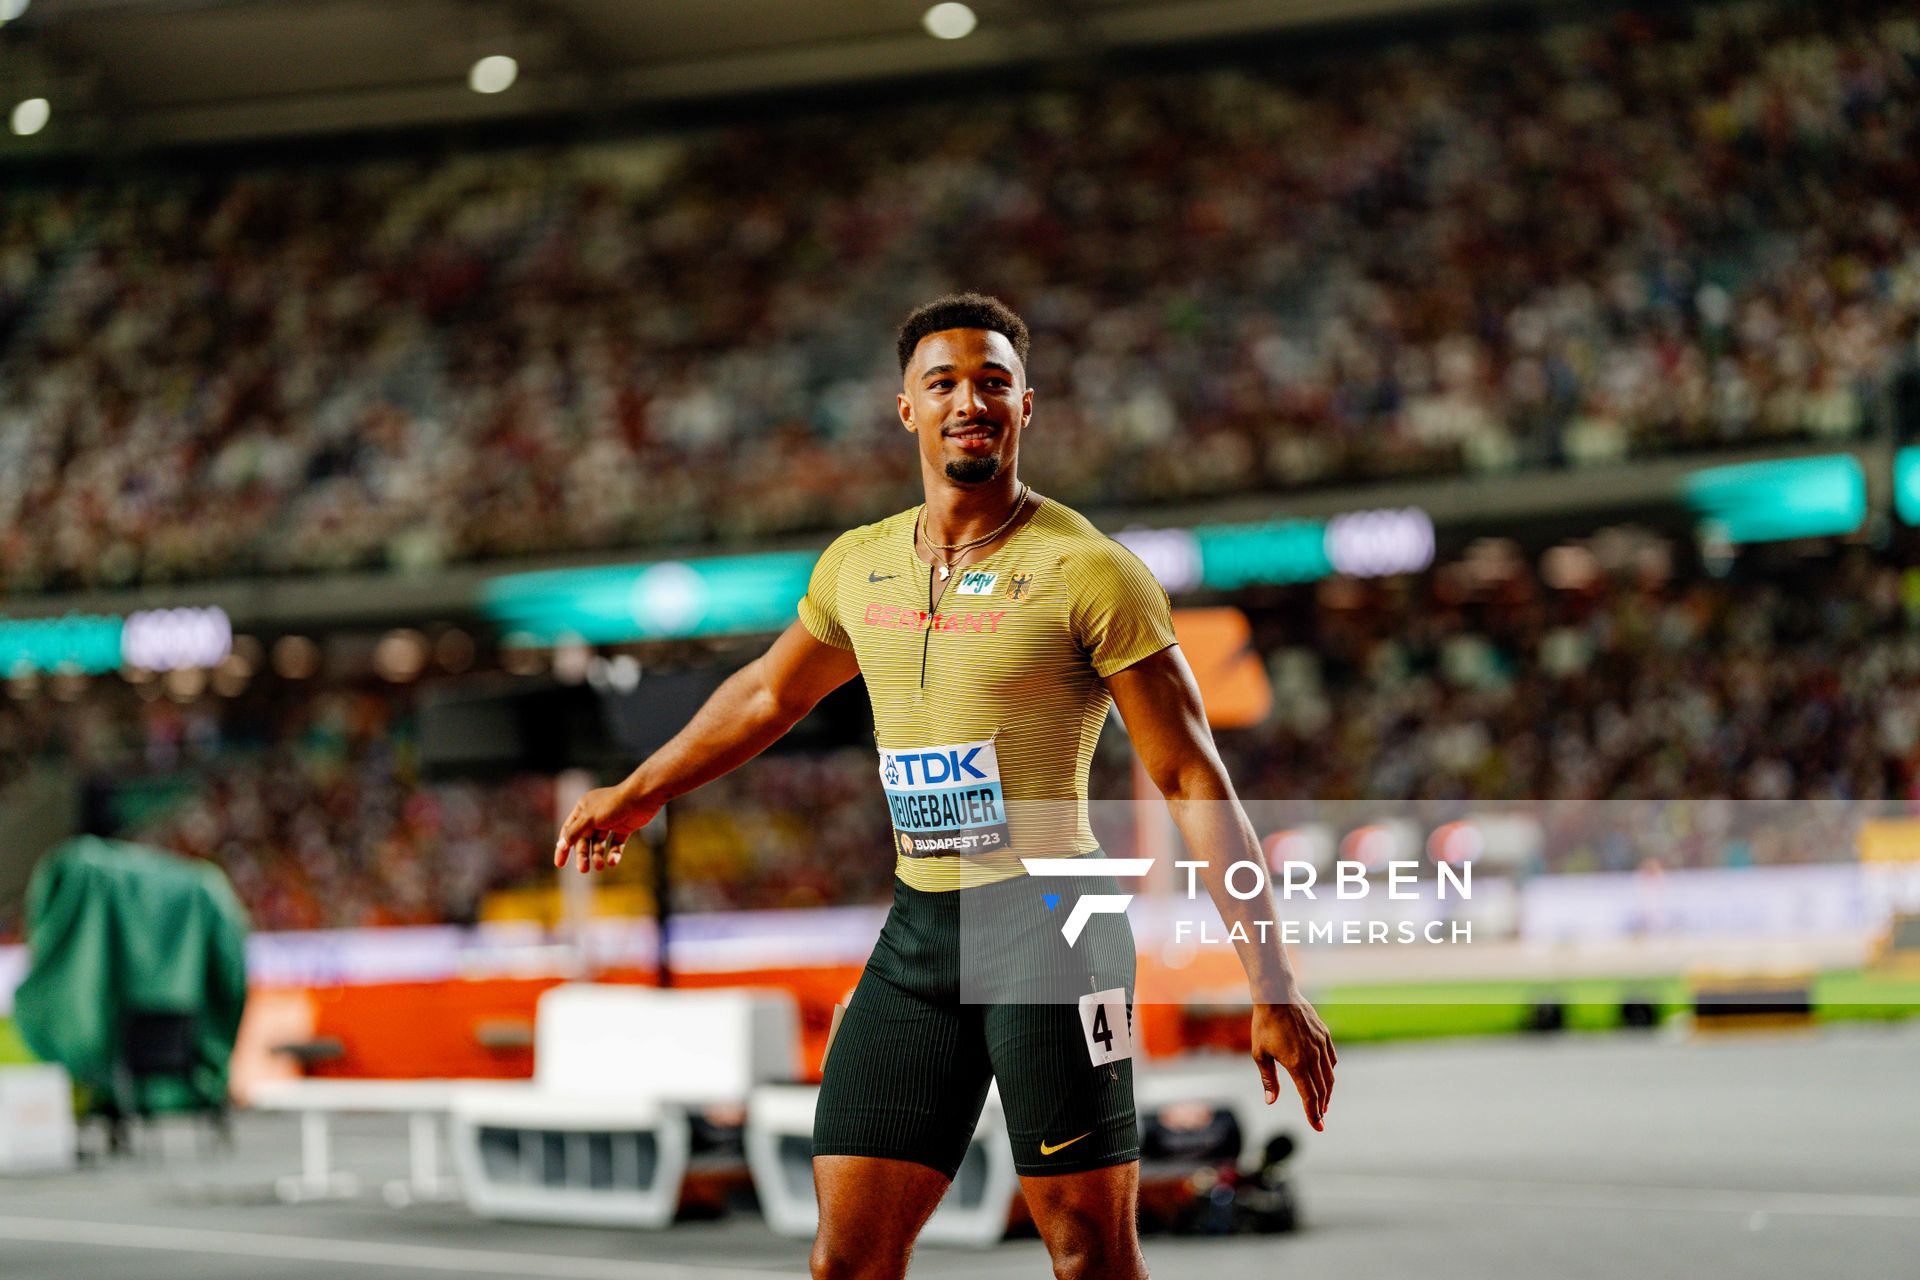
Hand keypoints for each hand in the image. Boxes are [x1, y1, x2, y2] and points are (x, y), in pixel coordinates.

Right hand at [554, 783, 658, 874]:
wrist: (642, 797)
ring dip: (598, 856)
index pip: (568, 830)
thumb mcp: (589, 818)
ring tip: (600, 866)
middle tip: (583, 869)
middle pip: (584, 840)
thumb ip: (574, 832)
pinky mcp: (624, 827)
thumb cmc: (614, 804)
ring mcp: (610, 821)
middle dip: (583, 855)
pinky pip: (616, 844)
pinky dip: (614, 853)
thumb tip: (561, 845)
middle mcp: (594, 815)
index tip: (559, 864)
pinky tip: (613, 862)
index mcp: (583, 808)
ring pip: (599, 843)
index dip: (563, 847)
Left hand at [1251, 995, 1336, 1131]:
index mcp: (1296, 1063)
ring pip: (1329, 1075)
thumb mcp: (1260, 1054)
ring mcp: (1321, 1045)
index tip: (1318, 1127)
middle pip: (1322, 1089)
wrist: (1277, 996)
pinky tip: (1325, 1077)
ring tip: (1323, 1103)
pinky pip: (1331, 1059)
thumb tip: (1271, 1101)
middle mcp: (1313, 1056)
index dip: (1313, 1113)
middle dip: (1321, 1107)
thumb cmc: (1264, 1025)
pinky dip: (1330, 1072)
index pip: (1309, 1096)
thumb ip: (1268, 1079)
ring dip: (1327, 1092)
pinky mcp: (1324, 1035)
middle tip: (1320, 1120)